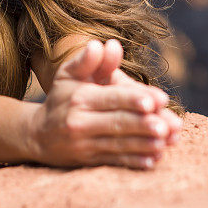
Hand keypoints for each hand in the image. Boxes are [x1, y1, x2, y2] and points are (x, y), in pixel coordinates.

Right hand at [26, 40, 181, 168]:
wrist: (37, 134)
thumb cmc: (61, 98)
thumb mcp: (69, 75)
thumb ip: (90, 60)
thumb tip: (107, 44)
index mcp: (80, 98)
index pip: (111, 98)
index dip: (134, 98)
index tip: (158, 100)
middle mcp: (80, 122)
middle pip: (118, 123)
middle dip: (145, 124)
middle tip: (170, 125)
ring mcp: (84, 145)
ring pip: (119, 145)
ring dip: (145, 144)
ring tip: (168, 142)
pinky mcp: (88, 162)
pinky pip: (114, 162)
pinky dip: (135, 162)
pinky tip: (154, 160)